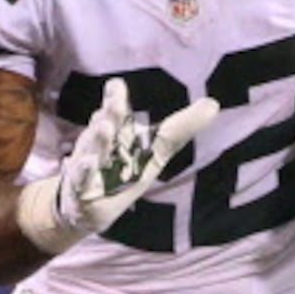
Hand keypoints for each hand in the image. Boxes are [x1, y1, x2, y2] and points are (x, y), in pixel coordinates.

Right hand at [16, 81, 220, 253]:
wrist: (90, 207)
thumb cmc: (124, 170)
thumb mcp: (156, 150)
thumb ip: (181, 128)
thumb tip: (214, 103)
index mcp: (119, 130)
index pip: (117, 110)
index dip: (116, 97)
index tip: (116, 86)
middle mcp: (102, 142)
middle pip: (107, 125)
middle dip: (111, 113)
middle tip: (115, 102)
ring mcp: (89, 164)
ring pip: (93, 149)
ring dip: (98, 139)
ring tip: (104, 127)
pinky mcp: (81, 188)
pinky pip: (80, 178)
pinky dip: (83, 170)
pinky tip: (88, 163)